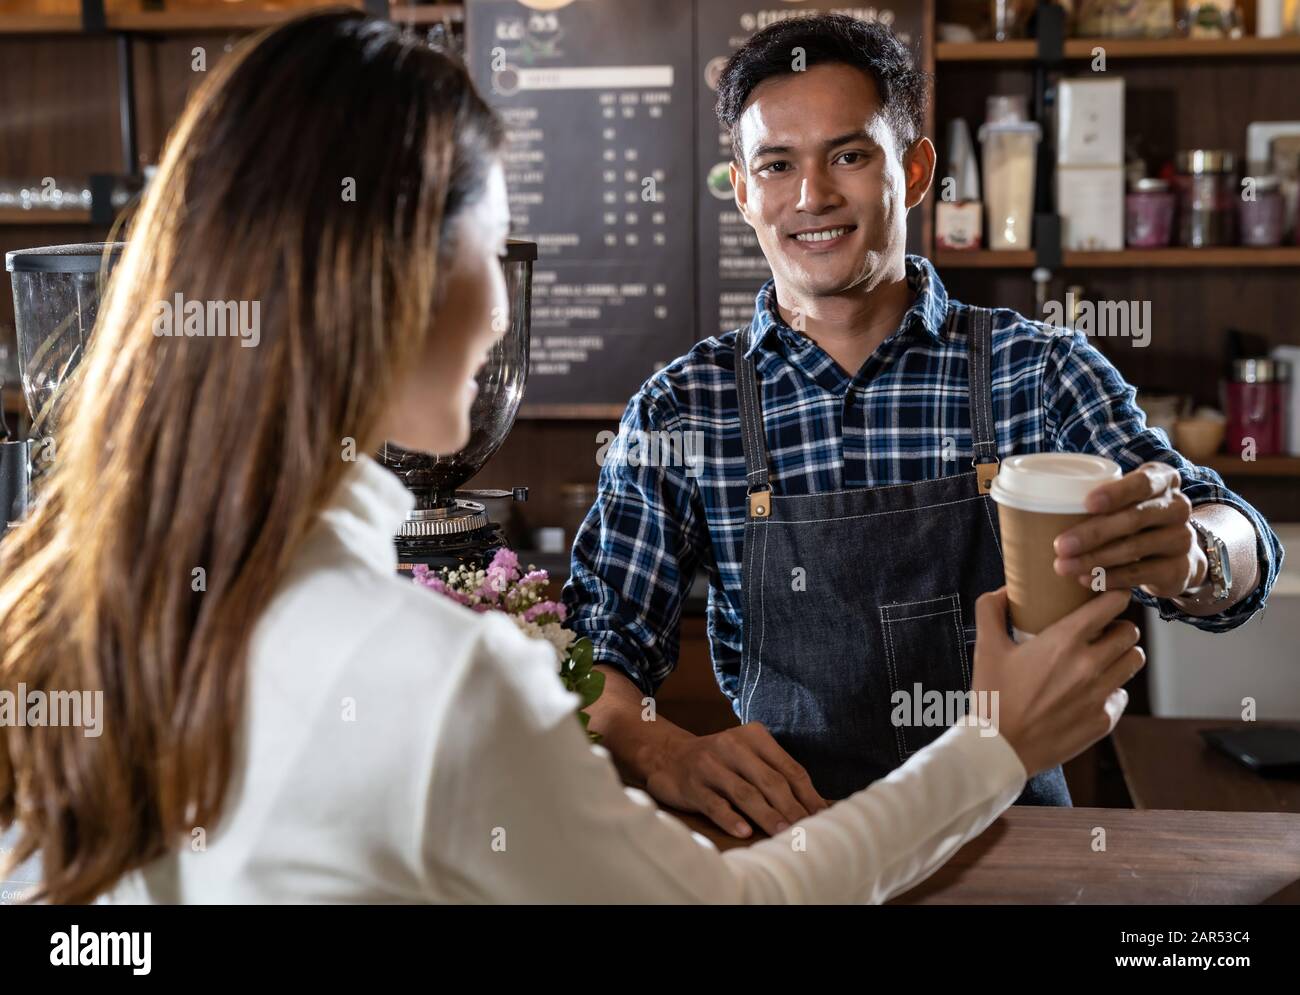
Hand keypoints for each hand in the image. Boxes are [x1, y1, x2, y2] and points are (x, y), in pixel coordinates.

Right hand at [643, 723, 829, 838]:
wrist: (667, 755)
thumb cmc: (719, 762)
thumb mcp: (748, 756)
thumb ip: (777, 775)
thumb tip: (820, 806)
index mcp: (754, 736)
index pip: (789, 768)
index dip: (808, 795)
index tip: (823, 817)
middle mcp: (732, 746)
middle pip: (770, 780)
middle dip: (792, 808)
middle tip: (808, 830)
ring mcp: (710, 765)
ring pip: (745, 793)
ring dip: (767, 815)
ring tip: (783, 833)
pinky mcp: (692, 784)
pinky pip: (714, 803)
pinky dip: (730, 818)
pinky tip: (744, 832)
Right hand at [971, 587, 1144, 776]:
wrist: (999, 749)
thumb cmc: (992, 695)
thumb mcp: (985, 647)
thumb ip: (992, 609)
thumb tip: (1006, 590)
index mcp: (1064, 640)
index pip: (1111, 605)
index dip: (1114, 595)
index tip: (1108, 595)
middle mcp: (1089, 665)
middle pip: (1130, 632)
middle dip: (1118, 627)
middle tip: (1102, 631)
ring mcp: (1100, 695)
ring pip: (1134, 661)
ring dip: (1121, 655)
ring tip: (1101, 659)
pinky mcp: (1103, 720)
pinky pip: (1121, 695)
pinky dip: (1110, 689)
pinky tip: (1088, 691)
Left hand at [1052, 461, 1206, 598]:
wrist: (1178, 554)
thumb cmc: (1135, 518)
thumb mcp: (1126, 500)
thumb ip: (1101, 498)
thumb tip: (1042, 505)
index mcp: (1163, 480)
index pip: (1142, 483)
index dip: (1115, 493)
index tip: (1087, 503)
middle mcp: (1177, 507)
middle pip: (1134, 519)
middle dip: (1093, 533)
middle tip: (1059, 546)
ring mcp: (1182, 538)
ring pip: (1134, 548)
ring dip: (1095, 559)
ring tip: (1063, 567)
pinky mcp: (1179, 568)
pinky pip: (1141, 573)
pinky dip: (1110, 578)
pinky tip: (1087, 580)